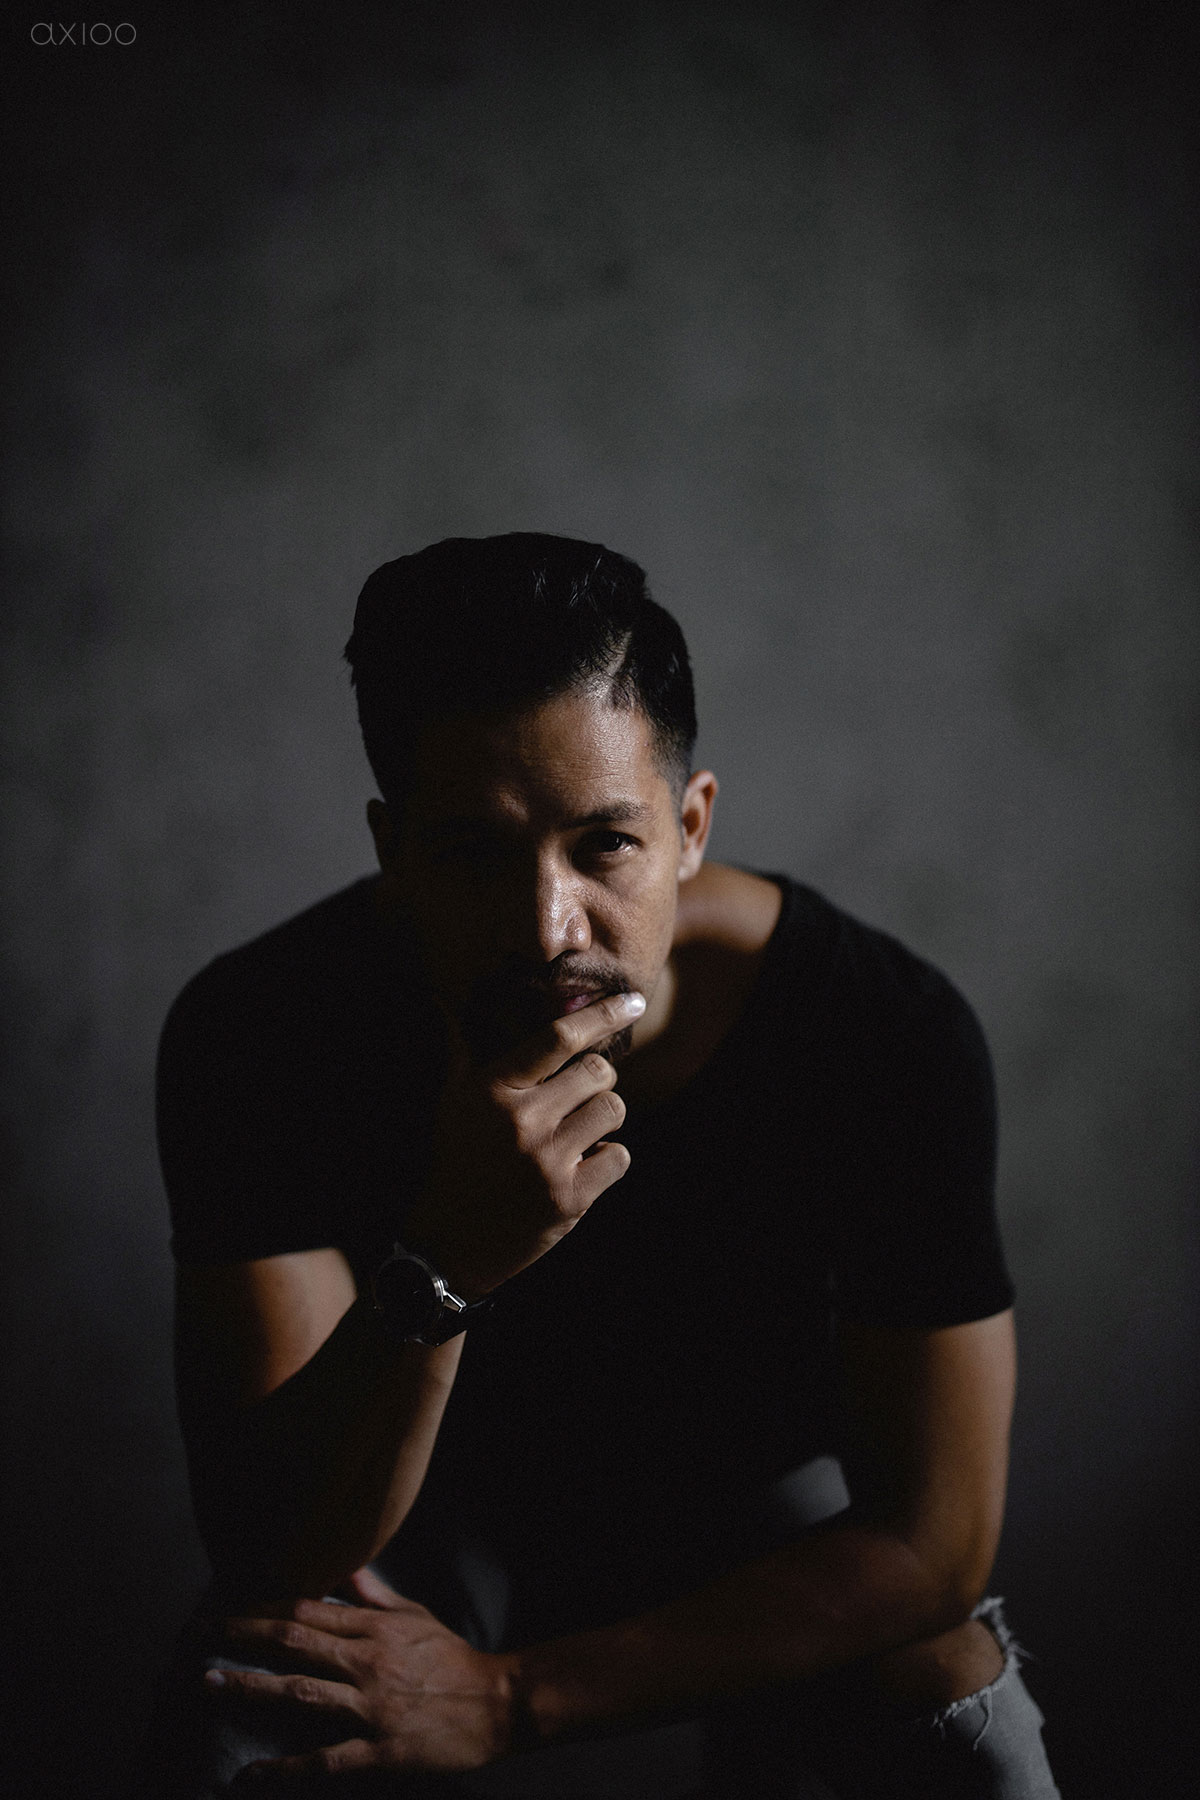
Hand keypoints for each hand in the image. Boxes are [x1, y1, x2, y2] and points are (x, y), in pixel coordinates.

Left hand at [211, 1566, 517, 1779]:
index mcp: (374, 1628)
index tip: (226, 1609)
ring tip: (210, 1682)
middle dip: (242, 1634)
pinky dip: (286, 1766)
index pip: (308, 1609)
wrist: (499, 1703)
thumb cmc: (455, 1659)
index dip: (262, 1606)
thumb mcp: (416, 1617)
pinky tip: (253, 1773)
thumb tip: (344, 1571)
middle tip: (199, 1635)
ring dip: (252, 1685)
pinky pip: (326, 1758)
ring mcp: (372, 1706)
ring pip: (302, 1691)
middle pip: (295, 1640)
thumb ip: (375, 1597)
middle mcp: (367, 1661)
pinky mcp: (381, 1749)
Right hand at [403, 990, 643, 1296]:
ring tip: (577, 1134)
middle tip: (576, 1099)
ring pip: (613, 1111)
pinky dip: (608, 1160)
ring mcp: (547, 1161)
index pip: (558, 1038)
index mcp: (493, 1090)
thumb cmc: (454, 1162)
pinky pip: (620, 1157)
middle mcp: (522, 1121)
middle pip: (598, 1072)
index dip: (602, 1014)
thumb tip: (444, 1004)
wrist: (449, 1243)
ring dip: (603, 1120)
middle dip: (597, 1081)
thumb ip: (461, 1053)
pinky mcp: (569, 1199)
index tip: (634, 1002)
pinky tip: (581, 1167)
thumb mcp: (451, 1105)